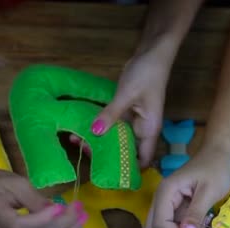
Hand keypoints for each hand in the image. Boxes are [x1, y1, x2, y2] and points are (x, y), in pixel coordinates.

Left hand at [78, 49, 170, 167]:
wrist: (153, 52)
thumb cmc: (147, 74)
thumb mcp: (127, 94)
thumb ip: (111, 114)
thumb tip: (94, 133)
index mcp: (149, 130)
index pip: (143, 160)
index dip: (129, 170)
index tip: (108, 173)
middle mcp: (143, 129)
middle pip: (126, 150)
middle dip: (106, 155)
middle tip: (84, 152)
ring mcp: (134, 120)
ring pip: (116, 137)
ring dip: (99, 140)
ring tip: (77, 140)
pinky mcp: (126, 110)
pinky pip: (112, 124)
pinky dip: (100, 126)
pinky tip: (83, 127)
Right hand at [144, 145, 229, 227]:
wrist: (218, 153)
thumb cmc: (216, 168)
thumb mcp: (210, 191)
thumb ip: (196, 213)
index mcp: (165, 192)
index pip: (158, 224)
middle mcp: (160, 198)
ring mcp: (165, 203)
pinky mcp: (172, 207)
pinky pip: (169, 226)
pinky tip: (197, 224)